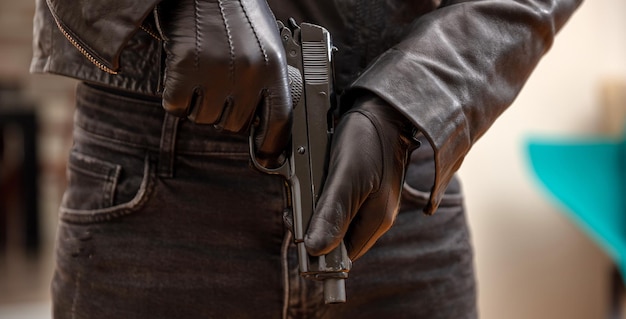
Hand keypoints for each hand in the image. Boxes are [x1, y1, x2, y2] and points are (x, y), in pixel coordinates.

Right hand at [157, 0, 290, 166]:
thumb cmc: (235, 11)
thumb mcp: (266, 43)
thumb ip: (267, 80)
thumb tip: (262, 119)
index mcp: (273, 67)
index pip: (278, 121)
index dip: (272, 145)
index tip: (266, 157)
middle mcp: (249, 72)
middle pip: (234, 125)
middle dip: (224, 112)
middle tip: (218, 87)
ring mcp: (217, 70)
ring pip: (204, 118)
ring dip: (198, 103)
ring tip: (201, 73)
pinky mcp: (184, 67)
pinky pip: (176, 106)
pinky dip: (175, 96)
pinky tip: (181, 74)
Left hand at [304, 94, 418, 260]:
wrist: (382, 108)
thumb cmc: (368, 138)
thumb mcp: (347, 176)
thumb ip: (332, 213)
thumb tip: (316, 250)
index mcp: (376, 220)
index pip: (344, 256)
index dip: (320, 250)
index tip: (299, 232)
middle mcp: (374, 214)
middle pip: (337, 236)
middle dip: (313, 225)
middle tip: (295, 207)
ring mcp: (368, 199)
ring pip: (333, 217)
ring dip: (313, 208)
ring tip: (302, 189)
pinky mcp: (360, 185)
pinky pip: (335, 200)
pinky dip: (319, 194)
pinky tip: (312, 179)